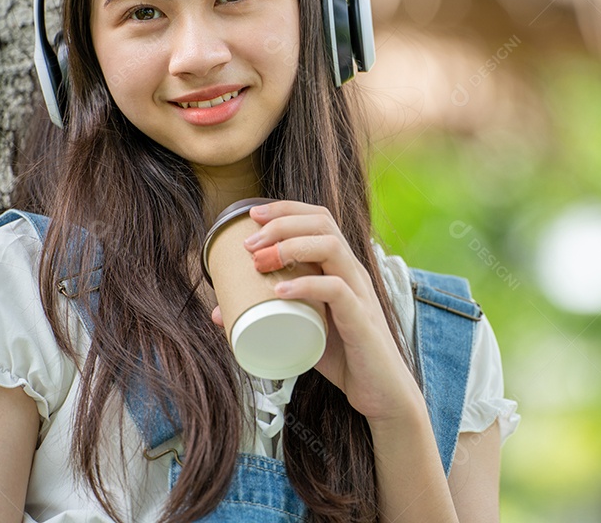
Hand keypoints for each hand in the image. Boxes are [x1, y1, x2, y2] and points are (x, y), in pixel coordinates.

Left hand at [211, 199, 424, 422]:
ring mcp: (360, 293)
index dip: (286, 209)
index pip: (320, 218)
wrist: (381, 391)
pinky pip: (338, 291)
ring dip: (291, 246)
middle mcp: (353, 272)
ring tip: (259, 262)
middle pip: (323, 223)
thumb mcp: (300, 330)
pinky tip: (281, 291)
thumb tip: (219, 313)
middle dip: (282, 223)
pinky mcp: (361, 320)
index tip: (253, 214)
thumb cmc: (343, 356)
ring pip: (332, 247)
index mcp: (341, 267)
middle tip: (249, 243)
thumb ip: (265, 317)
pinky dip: (307, 285)